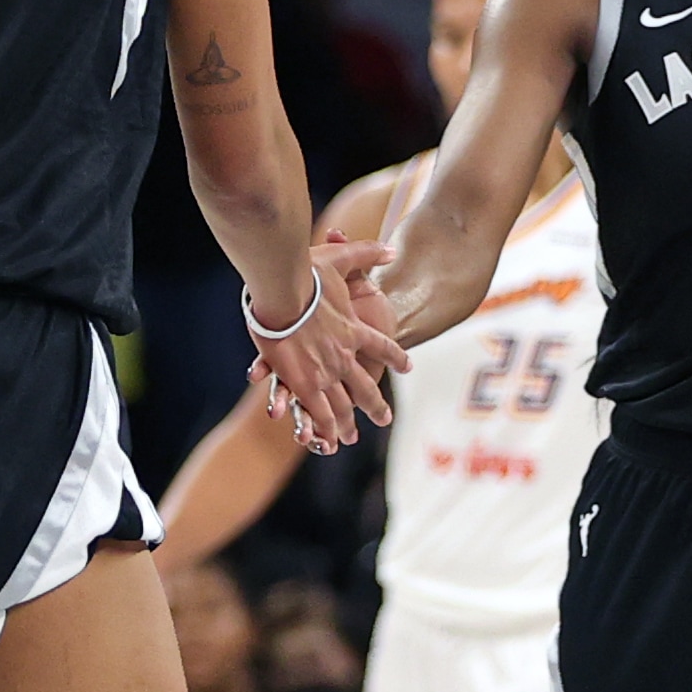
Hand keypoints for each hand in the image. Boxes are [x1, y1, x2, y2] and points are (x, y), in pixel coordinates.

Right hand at [249, 232, 409, 455]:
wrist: (285, 289)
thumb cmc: (307, 272)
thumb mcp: (341, 258)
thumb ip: (368, 252)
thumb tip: (394, 248)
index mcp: (354, 329)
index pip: (382, 346)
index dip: (394, 357)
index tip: (407, 367)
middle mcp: (345, 355)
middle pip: (365, 385)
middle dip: (374, 405)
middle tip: (383, 419)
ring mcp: (326, 371)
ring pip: (342, 405)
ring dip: (347, 423)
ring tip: (351, 438)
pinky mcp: (303, 382)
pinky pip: (316, 411)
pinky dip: (323, 428)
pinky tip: (327, 442)